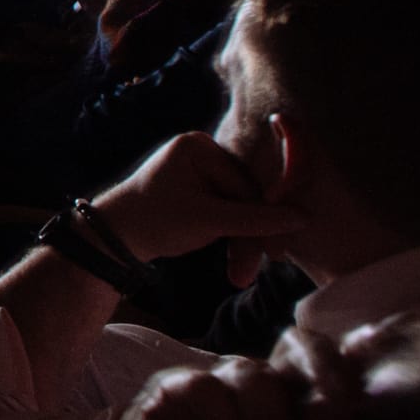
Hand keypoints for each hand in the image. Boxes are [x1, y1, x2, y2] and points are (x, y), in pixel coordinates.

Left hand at [92, 130, 285, 265]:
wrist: (115, 238)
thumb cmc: (155, 221)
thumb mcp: (208, 221)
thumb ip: (256, 220)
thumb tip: (304, 218)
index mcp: (199, 146)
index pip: (245, 184)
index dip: (263, 218)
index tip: (278, 251)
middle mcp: (202, 151)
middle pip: (244, 196)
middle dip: (252, 234)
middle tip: (263, 266)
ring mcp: (201, 171)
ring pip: (239, 208)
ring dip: (243, 241)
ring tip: (241, 274)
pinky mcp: (200, 190)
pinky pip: (228, 212)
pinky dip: (231, 236)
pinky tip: (237, 261)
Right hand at [113, 356, 347, 419]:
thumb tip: (354, 375)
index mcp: (306, 393)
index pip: (324, 351)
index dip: (338, 360)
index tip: (354, 383)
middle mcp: (265, 381)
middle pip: (297, 352)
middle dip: (312, 397)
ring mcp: (219, 385)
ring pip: (253, 373)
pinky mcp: (174, 395)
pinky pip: (203, 385)